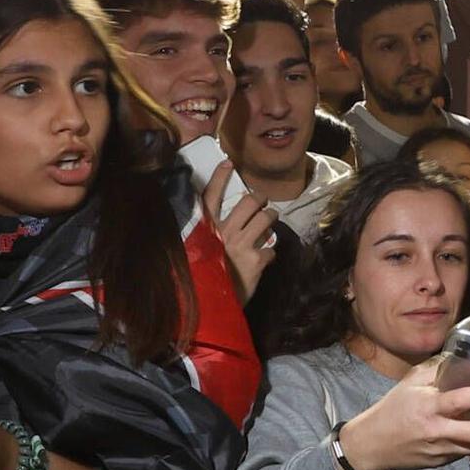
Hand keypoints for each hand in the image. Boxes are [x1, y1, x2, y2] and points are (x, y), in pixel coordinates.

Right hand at [204, 161, 276, 302]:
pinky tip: (264, 260)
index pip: (210, 197)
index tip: (228, 163)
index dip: (219, 178)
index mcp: (206, 229)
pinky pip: (271, 249)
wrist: (211, 306)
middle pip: (249, 202)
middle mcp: (224, 233)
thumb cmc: (203, 278)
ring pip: (266, 218)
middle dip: (261, 199)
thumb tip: (224, 226)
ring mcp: (241, 245)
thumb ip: (209, 237)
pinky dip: (270, 254)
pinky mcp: (256, 260)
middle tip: (263, 203)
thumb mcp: (199, 253)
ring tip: (268, 225)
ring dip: (271, 219)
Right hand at [338, 357, 469, 469]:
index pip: (460, 400)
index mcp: (429, 408)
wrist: (373, 446)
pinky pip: (469, 451)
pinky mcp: (444, 461)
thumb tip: (458, 355)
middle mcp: (439, 431)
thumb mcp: (409, 384)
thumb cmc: (392, 410)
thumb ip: (435, 370)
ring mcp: (443, 450)